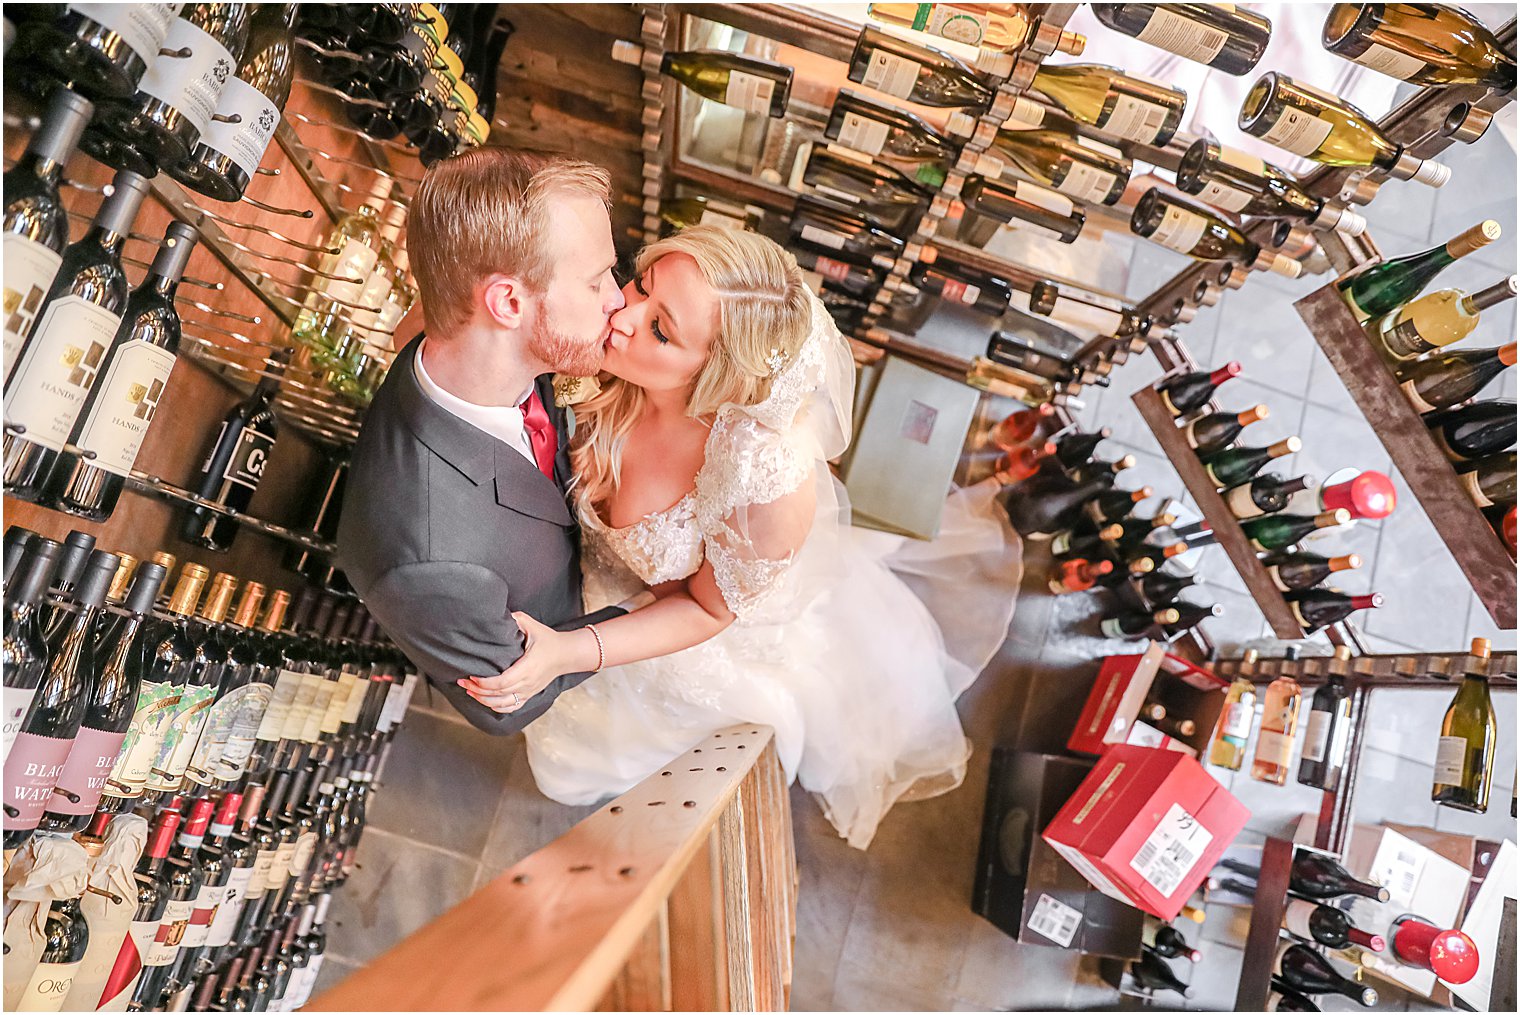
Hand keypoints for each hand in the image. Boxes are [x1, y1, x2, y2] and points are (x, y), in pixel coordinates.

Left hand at [460, 612, 593, 712]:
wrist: (567, 655)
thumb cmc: (549, 640)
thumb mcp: (533, 626)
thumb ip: (516, 620)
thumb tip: (498, 616)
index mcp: (527, 667)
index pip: (501, 682)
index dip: (484, 683)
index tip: (471, 676)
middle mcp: (528, 683)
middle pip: (498, 694)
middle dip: (478, 690)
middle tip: (462, 683)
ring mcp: (529, 691)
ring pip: (503, 704)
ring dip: (484, 701)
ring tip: (470, 693)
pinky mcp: (530, 694)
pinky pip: (512, 707)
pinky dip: (497, 708)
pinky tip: (486, 702)